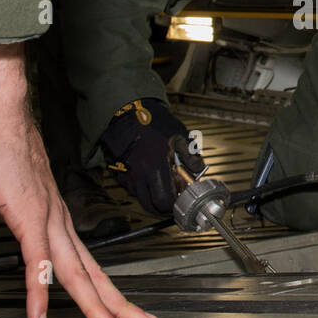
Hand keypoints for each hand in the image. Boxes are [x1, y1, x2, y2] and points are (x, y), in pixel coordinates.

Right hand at [0, 34, 155, 317]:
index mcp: (51, 223)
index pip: (83, 264)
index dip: (101, 289)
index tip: (117, 312)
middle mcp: (57, 224)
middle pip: (90, 273)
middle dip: (116, 304)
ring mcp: (47, 222)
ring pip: (74, 271)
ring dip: (92, 305)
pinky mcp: (27, 216)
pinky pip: (35, 260)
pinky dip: (39, 290)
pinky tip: (40, 314)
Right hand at [101, 99, 205, 214]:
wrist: (127, 111)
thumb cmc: (153, 121)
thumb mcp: (179, 135)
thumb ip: (191, 156)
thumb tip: (199, 170)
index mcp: (156, 166)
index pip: (163, 201)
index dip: (172, 205)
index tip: (178, 200)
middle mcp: (139, 174)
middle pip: (150, 206)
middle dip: (161, 206)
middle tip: (170, 200)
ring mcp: (127, 174)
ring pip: (139, 198)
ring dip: (150, 197)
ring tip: (160, 187)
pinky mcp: (118, 171)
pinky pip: (131, 187)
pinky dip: (140, 187)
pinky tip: (148, 177)